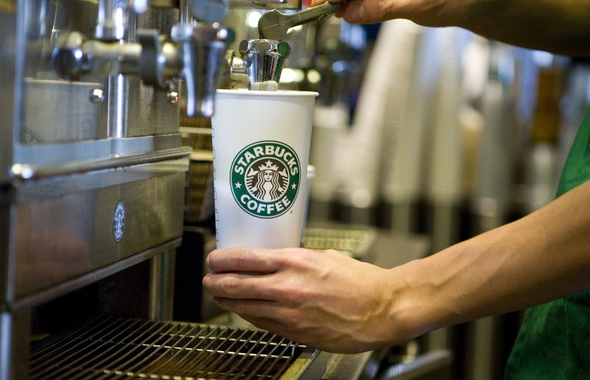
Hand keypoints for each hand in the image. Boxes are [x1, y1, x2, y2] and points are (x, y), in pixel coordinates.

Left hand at [203, 247, 409, 352]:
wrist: (381, 310)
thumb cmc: (359, 281)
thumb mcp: (324, 256)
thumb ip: (295, 259)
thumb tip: (274, 260)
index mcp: (295, 261)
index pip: (245, 258)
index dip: (222, 259)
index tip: (213, 259)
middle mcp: (288, 287)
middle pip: (236, 284)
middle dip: (216, 282)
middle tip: (208, 279)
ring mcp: (289, 312)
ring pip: (244, 306)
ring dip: (226, 300)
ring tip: (219, 295)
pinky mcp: (294, 332)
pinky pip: (261, 322)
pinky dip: (248, 314)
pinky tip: (243, 310)